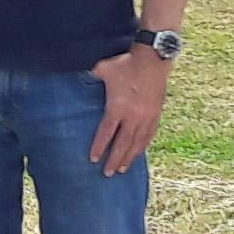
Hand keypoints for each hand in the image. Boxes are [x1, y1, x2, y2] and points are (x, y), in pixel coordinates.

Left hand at [88, 46, 170, 175]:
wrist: (152, 60)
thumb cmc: (125, 64)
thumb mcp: (103, 69)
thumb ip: (90, 77)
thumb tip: (77, 79)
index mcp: (118, 107)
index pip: (106, 133)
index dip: (99, 147)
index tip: (93, 160)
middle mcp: (133, 116)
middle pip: (122, 144)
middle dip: (114, 160)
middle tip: (107, 173)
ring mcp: (146, 117)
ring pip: (137, 143)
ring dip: (129, 157)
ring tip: (121, 169)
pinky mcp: (156, 115)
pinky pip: (149, 136)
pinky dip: (142, 147)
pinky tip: (138, 153)